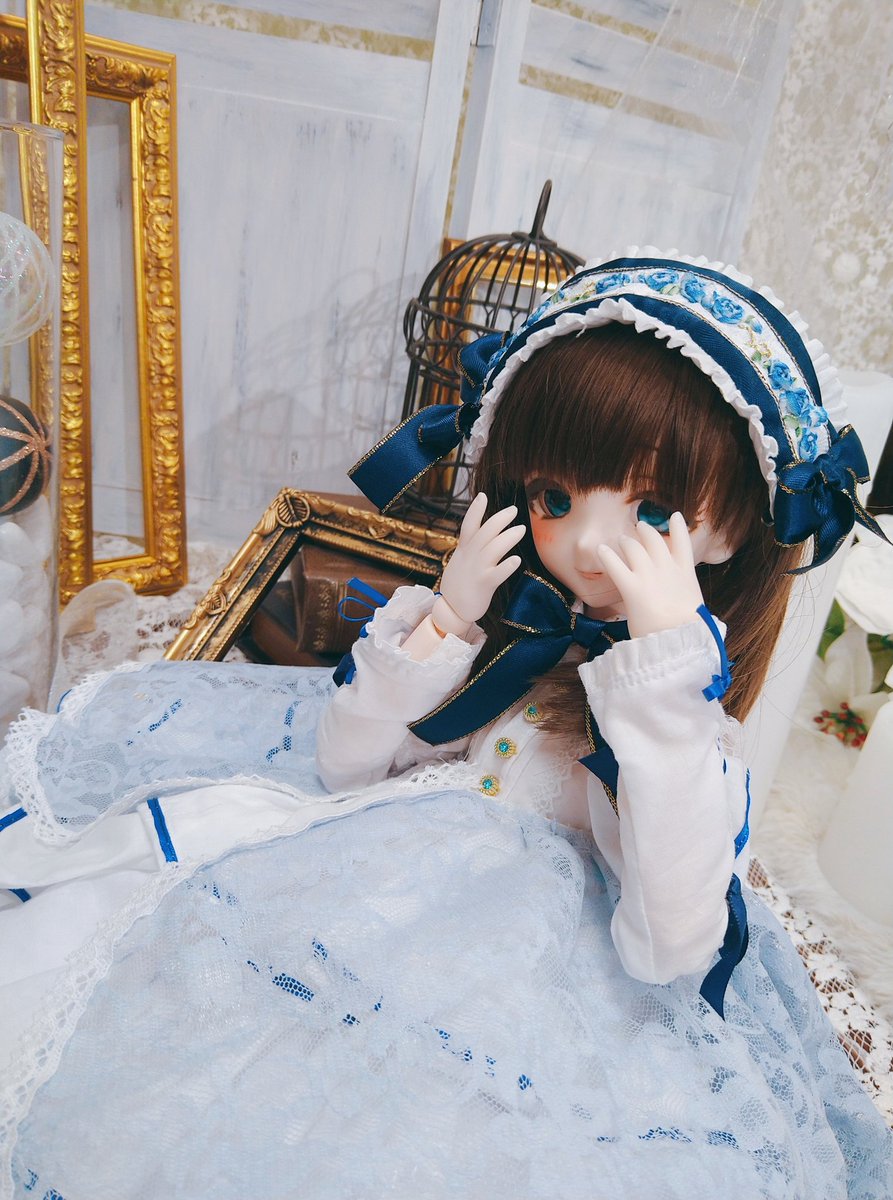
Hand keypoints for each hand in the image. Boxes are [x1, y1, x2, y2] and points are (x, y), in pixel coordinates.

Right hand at [434, 492, 524, 634]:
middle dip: (500, 519)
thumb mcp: (460, 561)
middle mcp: (470, 557)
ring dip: (508, 538)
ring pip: (493, 549)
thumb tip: (481, 534)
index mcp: (464, 550)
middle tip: (514, 510)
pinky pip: (497, 574)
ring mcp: (476, 570)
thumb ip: (471, 547)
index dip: (475, 510)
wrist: (451, 610)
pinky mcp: (483, 585)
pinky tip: (517, 560)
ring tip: (521, 529)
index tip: (483, 495)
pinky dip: (506, 566)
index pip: (469, 525)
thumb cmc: (460, 585)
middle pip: (485, 533)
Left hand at [596, 512, 703, 638]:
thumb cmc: (688, 631)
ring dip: (626, 542)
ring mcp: (648, 576)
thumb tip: (680, 603)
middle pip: (654, 540)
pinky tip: (601, 550)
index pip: (683, 544)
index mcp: (685, 574)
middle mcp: (667, 569)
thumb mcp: (694, 606)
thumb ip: (684, 596)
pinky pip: (615, 566)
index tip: (674, 515)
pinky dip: (607, 556)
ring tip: (620, 540)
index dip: (678, 527)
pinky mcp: (631, 588)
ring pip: (634, 548)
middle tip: (639, 527)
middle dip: (646, 531)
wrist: (681, 640)